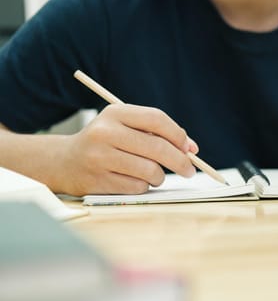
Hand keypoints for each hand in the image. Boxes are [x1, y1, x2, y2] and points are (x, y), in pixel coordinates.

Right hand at [55, 104, 198, 195]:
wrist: (64, 161)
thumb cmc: (106, 143)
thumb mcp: (125, 127)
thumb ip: (157, 133)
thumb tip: (191, 149)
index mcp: (115, 113)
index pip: (157, 119)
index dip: (178, 135)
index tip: (190, 149)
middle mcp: (105, 132)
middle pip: (158, 147)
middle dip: (180, 161)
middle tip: (189, 170)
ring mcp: (100, 157)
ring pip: (150, 171)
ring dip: (159, 176)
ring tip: (153, 174)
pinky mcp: (98, 181)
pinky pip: (137, 187)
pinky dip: (143, 186)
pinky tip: (133, 180)